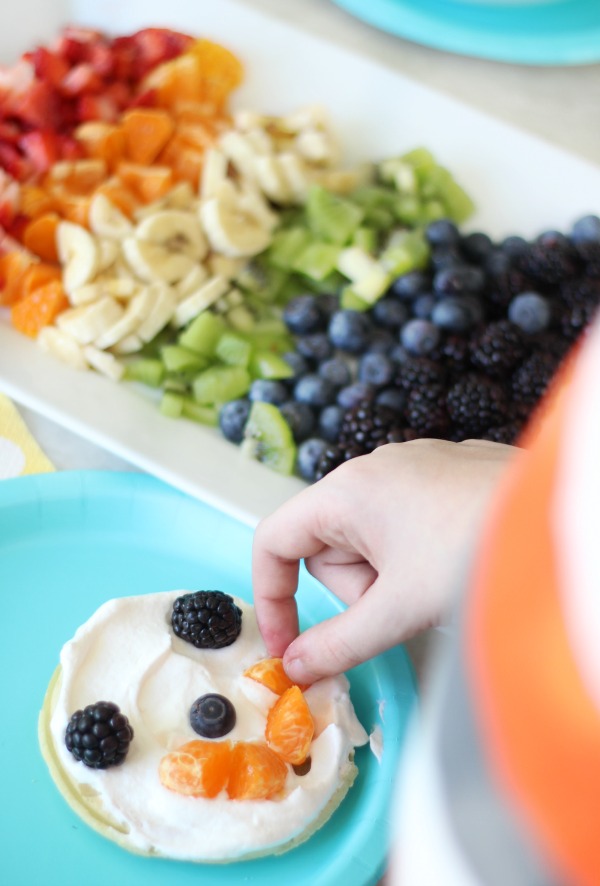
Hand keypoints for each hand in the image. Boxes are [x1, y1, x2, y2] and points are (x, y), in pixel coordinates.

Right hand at [252, 438, 518, 683]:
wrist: (563, 525)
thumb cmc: (477, 549)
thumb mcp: (398, 609)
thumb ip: (338, 643)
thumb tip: (298, 667)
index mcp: (347, 491)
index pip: (274, 540)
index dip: (271, 597)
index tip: (288, 646)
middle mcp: (373, 468)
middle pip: (327, 546)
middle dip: (356, 588)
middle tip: (400, 607)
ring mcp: (412, 467)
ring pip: (370, 540)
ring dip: (390, 576)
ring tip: (436, 584)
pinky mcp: (444, 476)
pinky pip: (406, 525)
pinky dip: (418, 556)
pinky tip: (454, 563)